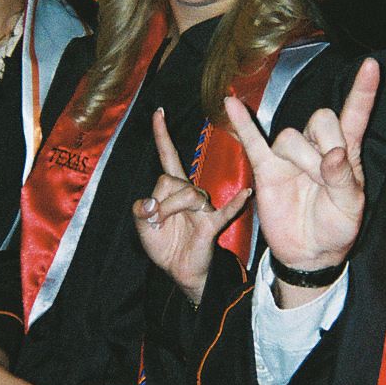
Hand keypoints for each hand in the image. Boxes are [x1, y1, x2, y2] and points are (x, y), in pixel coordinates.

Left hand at [132, 107, 251, 305]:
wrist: (180, 271)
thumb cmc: (165, 246)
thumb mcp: (143, 227)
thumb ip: (140, 211)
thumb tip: (148, 203)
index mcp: (172, 189)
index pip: (168, 157)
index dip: (162, 136)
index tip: (158, 112)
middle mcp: (189, 193)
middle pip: (171, 179)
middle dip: (158, 199)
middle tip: (154, 219)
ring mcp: (203, 207)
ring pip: (187, 194)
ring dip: (170, 209)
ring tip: (165, 224)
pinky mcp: (213, 223)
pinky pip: (225, 211)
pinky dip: (235, 203)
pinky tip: (245, 194)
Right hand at [222, 57, 378, 275]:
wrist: (309, 254)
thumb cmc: (336, 229)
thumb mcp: (351, 209)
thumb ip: (344, 180)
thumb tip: (333, 156)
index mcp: (346, 153)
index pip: (355, 115)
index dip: (363, 91)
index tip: (372, 65)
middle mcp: (317, 147)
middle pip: (319, 119)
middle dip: (322, 144)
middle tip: (326, 176)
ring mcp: (290, 157)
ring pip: (290, 136)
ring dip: (300, 158)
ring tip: (307, 184)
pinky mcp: (267, 170)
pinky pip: (252, 141)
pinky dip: (242, 123)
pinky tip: (230, 103)